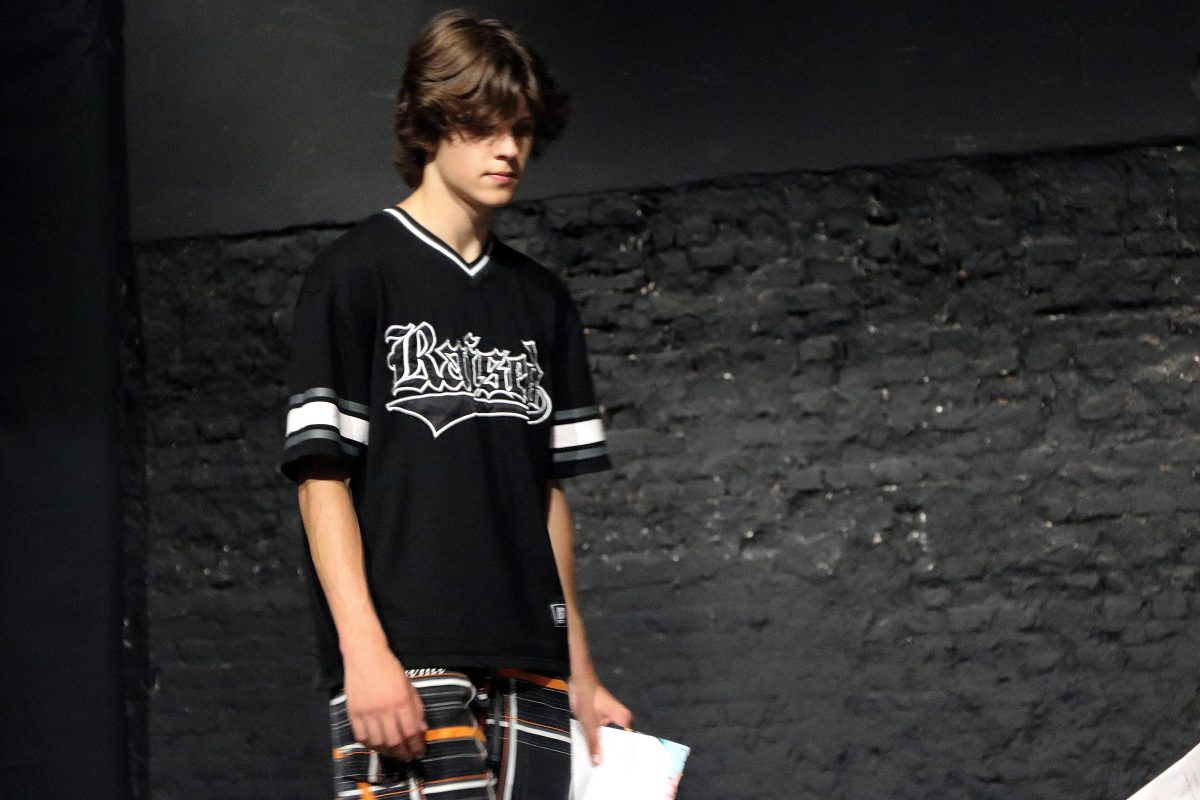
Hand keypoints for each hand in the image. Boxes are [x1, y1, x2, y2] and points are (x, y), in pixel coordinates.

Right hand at [342, 644, 427, 760]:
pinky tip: (377, 745)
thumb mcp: (409, 686)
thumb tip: (422, 730)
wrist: (365, 655)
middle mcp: (384, 708)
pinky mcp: (353, 712)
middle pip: (395, 741)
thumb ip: (417, 708)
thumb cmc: (390, 668)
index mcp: (402, 700)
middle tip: (407, 757)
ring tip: (394, 753)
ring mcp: (367, 711)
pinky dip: (370, 745)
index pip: (411, 731)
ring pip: (378, 742)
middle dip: (403, 753)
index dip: (416, 746)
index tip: (419, 752)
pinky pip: (361, 736)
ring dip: (387, 752)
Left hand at [570, 674, 633, 764]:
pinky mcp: (601, 718)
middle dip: (613, 754)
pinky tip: (593, 752)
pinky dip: (597, 740)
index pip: (630, 739)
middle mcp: (620, 718)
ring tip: (602, 767)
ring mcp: (610, 718)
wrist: (577, 680)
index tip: (625, 770)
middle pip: (619, 740)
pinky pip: (602, 732)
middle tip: (611, 773)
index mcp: (623, 718)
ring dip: (604, 747)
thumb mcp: (589, 723)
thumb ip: (594, 743)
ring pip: (609, 736)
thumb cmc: (588, 698)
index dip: (627, 754)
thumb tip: (598, 764)